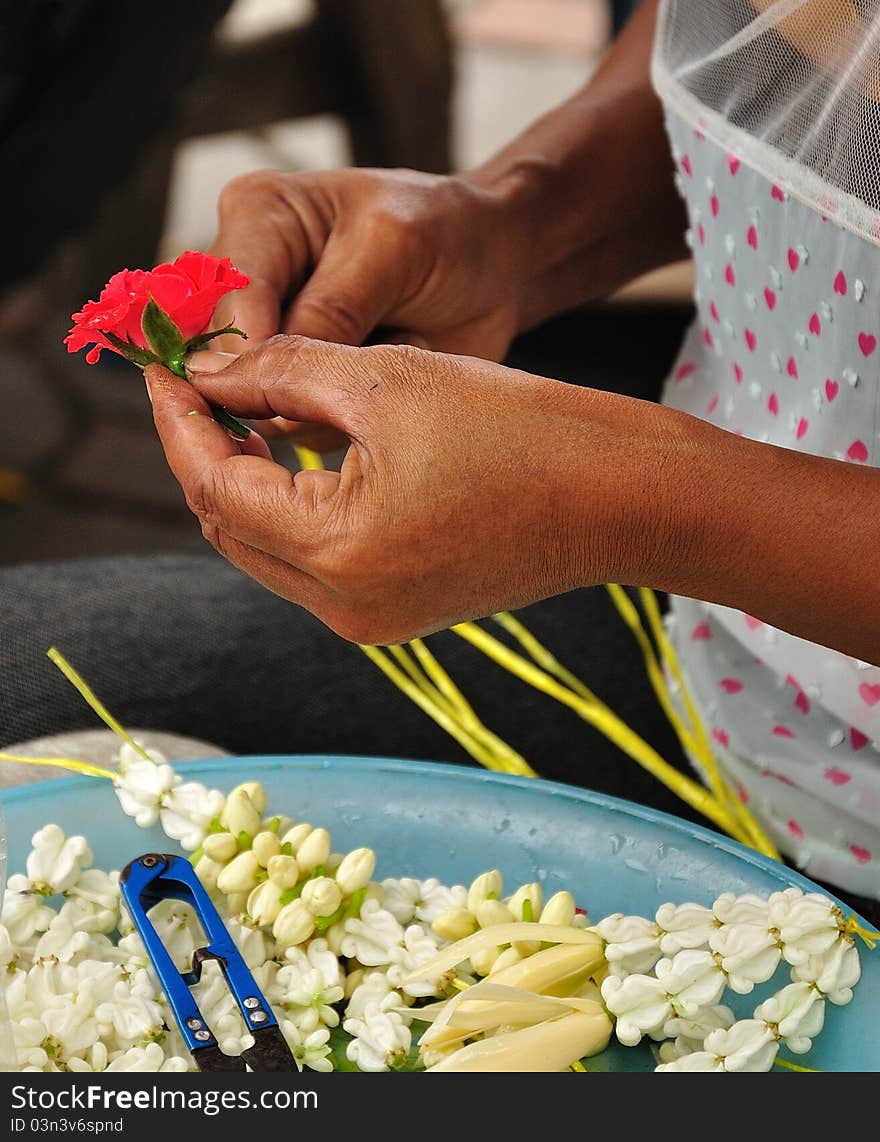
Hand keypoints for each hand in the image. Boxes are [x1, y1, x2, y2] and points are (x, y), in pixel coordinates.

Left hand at [144, 337, 654, 645]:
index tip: (162, 368)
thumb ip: (278, 373)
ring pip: (265, 550)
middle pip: (228, 527)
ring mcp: (370, 622)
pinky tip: (299, 458)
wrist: (617, 497)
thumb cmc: (518, 428)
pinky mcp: (396, 617)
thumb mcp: (385, 378)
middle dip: (203, 454)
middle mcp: (343, 607)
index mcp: (336, 551)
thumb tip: (207, 373)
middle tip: (199, 385)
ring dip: (244, 485)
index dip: (176, 422)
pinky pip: (312, 566)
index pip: (211, 487)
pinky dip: (291, 512)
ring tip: (245, 412)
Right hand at [206, 166, 530, 451]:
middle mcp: (252, 277)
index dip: (248, 353)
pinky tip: (383, 384)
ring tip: (385, 360)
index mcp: (259, 217)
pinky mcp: (303, 380)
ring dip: (329, 399)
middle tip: (360, 376)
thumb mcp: (394, 251)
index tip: (286, 392)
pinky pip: (302, 423)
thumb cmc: (447, 234)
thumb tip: (272, 373)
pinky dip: (346, 416)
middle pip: (227, 357)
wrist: (493, 268)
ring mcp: (275, 336)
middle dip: (292, 382)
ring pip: (263, 401)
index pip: (225, 298)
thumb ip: (331, 309)